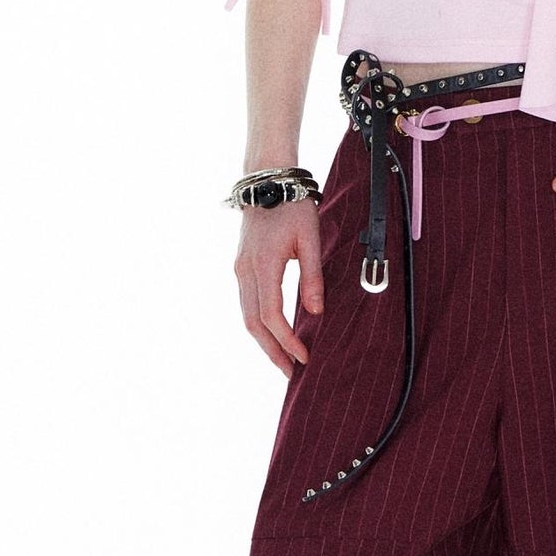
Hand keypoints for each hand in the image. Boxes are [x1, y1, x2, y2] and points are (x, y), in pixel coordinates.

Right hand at [234, 200, 323, 375]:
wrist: (267, 181)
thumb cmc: (293, 207)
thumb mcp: (310, 238)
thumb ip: (313, 276)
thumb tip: (316, 312)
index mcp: (263, 265)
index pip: (272, 315)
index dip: (287, 340)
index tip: (304, 356)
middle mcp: (245, 272)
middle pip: (254, 324)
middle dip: (272, 352)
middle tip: (292, 373)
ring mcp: (239, 270)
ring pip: (247, 317)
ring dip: (264, 342)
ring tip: (284, 360)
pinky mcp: (241, 268)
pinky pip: (247, 305)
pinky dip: (260, 325)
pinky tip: (274, 335)